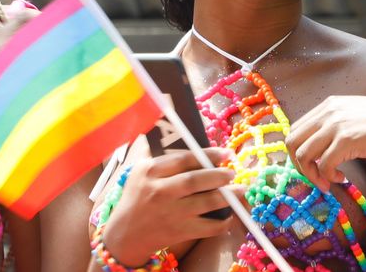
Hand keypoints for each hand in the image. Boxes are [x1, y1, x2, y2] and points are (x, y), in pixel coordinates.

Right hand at [101, 148, 239, 265]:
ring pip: (205, 202)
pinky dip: (222, 222)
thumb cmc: (135, 198)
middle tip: (232, 171)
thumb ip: (153, 152)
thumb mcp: (138, 171)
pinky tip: (230, 215)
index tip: (224, 152)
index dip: (206, 154)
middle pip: (195, 180)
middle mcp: (160, 191)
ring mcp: (171, 213)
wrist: (125, 234)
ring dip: (227, 195)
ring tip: (241, 189)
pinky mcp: (179, 232)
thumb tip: (169, 130)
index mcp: (150, 171)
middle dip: (218, 174)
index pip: (182, 159)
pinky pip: (207, 227)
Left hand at [286, 95, 365, 191]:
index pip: (295, 129)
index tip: (309, 165)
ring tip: (326, 182)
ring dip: (312, 174)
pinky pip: (324, 164)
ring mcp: (335, 125)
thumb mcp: (352, 115)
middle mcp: (327, 113)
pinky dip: (328, 176)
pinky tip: (340, 179)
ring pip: (304, 155)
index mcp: (327, 105)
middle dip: (298, 164)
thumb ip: (332, 124)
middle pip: (293, 142)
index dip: (297, 151)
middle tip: (313, 177)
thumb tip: (314, 147)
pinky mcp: (346, 140)